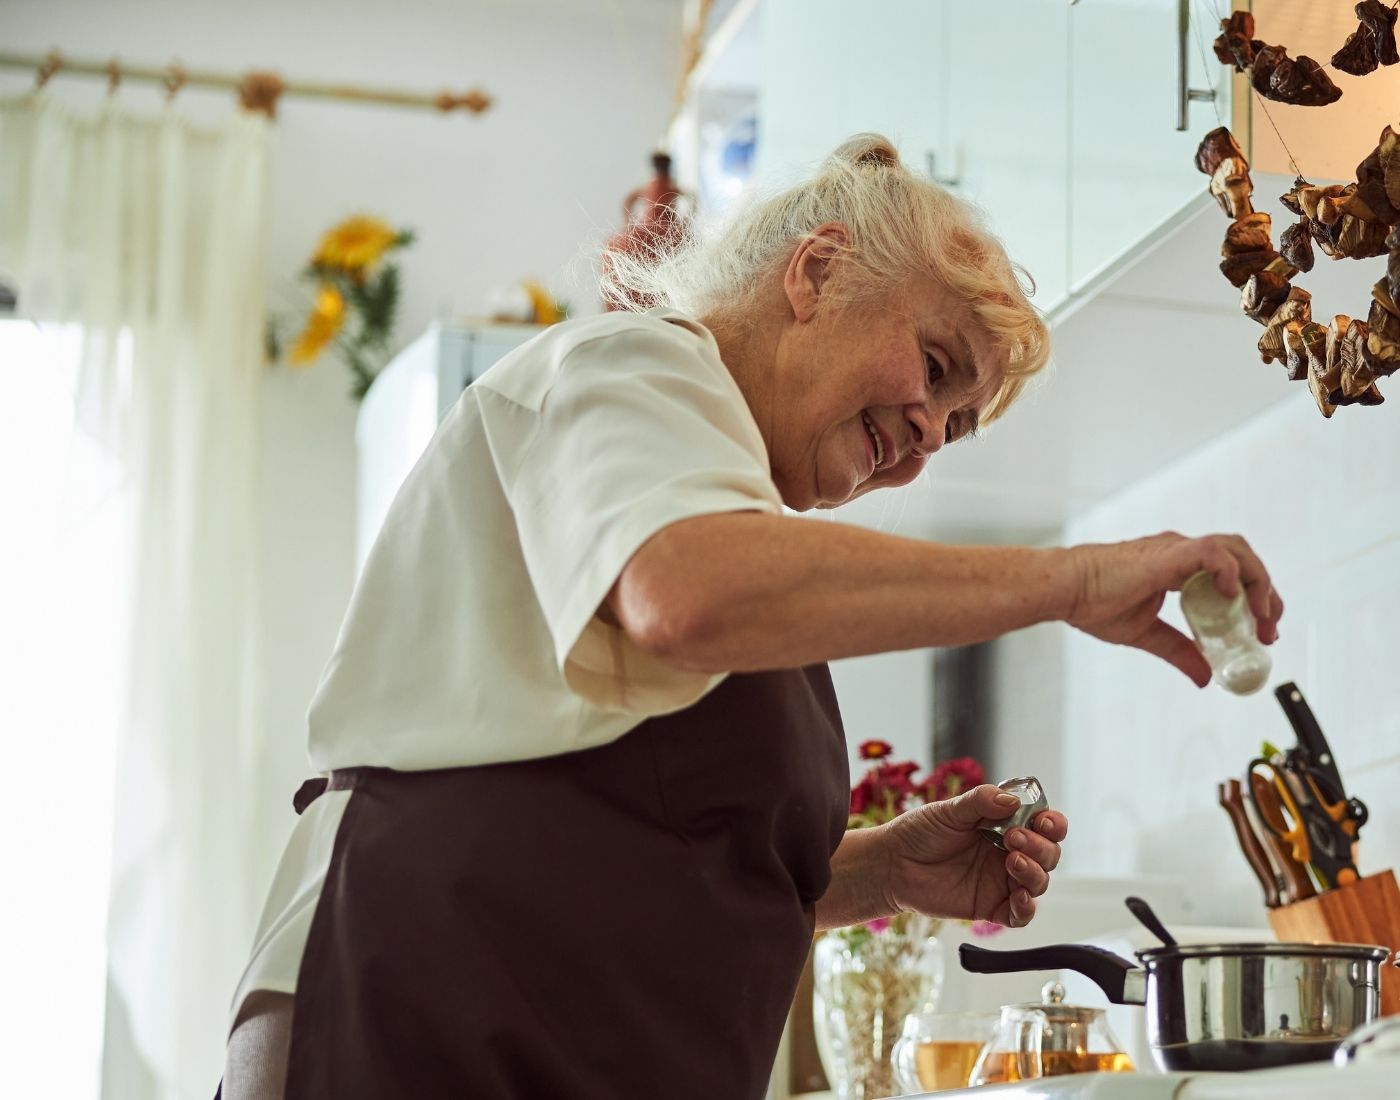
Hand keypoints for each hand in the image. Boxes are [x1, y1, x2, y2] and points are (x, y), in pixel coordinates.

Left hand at [884, 784, 1067, 928]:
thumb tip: (1012, 800)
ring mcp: (1001, 881)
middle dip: (1041, 846)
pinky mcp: (990, 906)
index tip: (1044, 821)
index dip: (1052, 823)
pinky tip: (1019, 896)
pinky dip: (1026, 908)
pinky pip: (1020, 914)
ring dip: (1035, 872)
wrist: (892, 864)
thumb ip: (980, 802)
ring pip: (1039, 882)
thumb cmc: (919, 833)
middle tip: (1014, 838)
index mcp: (1004, 826)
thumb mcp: (949, 810)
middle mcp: (1009, 853)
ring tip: (1012, 861)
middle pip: (1048, 854)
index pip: (1043, 825)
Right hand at [1064, 532, 1283, 686]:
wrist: (1065, 590)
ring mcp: (1177, 549)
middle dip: (1265, 594)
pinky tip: (1231, 594)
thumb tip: (1204, 678)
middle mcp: (1182, 552)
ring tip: (1258, 615)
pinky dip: (1230, 570)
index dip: (1254, 601)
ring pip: (1236, 550)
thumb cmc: (1092, 603)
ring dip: (1257, 582)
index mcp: (1178, 567)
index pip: (1233, 574)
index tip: (1260, 632)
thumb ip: (1179, 651)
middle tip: (1268, 629)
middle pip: (1244, 559)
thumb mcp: (1147, 635)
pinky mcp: (1168, 554)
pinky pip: (1212, 553)